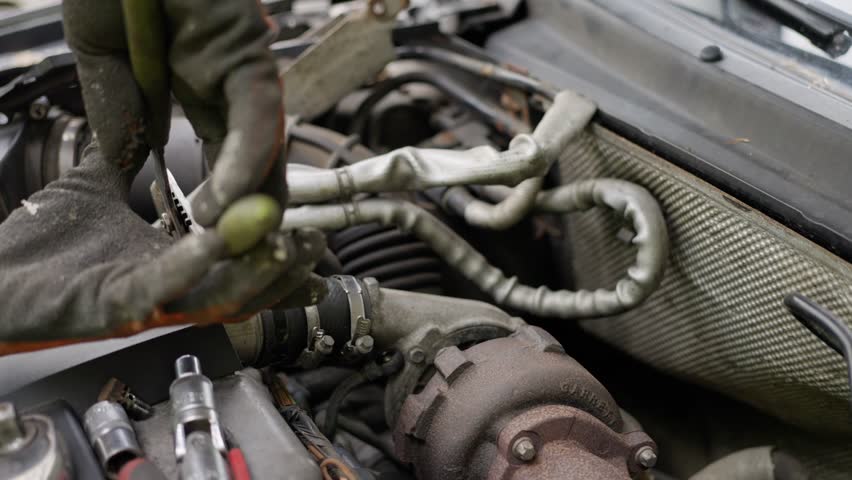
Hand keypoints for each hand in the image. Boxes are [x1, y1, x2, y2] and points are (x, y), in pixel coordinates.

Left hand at [0, 144, 324, 352]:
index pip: (237, 263)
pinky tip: (215, 242)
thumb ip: (125, 159)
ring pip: (217, 299)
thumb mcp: (92, 188)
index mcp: (166, 266)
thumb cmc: (36, 246)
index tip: (306, 232)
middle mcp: (164, 290)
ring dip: (255, 273)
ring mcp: (141, 301)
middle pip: (243, 289)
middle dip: (284, 270)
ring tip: (284, 244)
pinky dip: (194, 267)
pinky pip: (163, 289)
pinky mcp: (112, 307)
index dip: (275, 250)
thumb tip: (144, 124)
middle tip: (313, 243)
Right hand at [63, 0, 285, 223]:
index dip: (216, 197)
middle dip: (242, 212)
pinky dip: (243, 163)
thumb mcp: (100, 51)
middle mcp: (228, 80)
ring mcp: (243, 68)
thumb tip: (123, 160)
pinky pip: (255, 117)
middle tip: (229, 252)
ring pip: (262, 148)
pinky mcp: (250, 53)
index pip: (219, 153)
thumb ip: (113, 104)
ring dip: (245, 201)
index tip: (203, 234)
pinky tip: (222, 200)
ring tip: (222, 239)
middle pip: (252, 160)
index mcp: (197, 81)